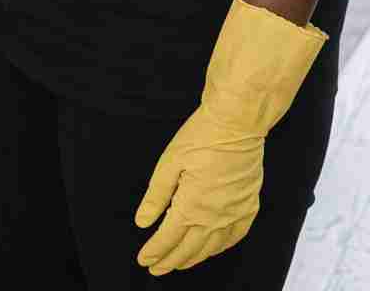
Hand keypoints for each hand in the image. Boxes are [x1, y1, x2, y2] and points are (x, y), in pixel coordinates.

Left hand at [134, 0, 326, 275]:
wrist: (237, 124)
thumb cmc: (200, 138)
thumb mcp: (169, 163)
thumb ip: (156, 197)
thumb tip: (143, 222)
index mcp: (192, 207)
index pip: (169, 238)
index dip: (155, 251)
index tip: (144, 259)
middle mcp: (215, 218)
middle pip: (189, 249)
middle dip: (170, 260)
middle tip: (156, 268)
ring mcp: (235, 214)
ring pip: (211, 248)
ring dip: (193, 258)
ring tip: (178, 264)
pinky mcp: (249, 207)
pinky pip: (234, 238)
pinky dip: (220, 248)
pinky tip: (212, 249)